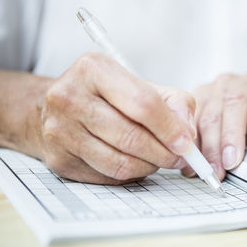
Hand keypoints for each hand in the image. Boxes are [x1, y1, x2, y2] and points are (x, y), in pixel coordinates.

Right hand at [34, 53, 194, 183]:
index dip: (170, 128)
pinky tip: (135, 162)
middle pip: (131, 137)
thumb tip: (187, 132)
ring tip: (158, 159)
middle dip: (164, 153)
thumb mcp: (141, 84)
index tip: (186, 143)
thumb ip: (173, 101)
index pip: (143, 103)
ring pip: (120, 163)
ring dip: (149, 166)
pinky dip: (130, 174)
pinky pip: (107, 176)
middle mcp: (70, 98)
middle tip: (180, 157)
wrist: (61, 106)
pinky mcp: (59, 159)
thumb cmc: (106, 95)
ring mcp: (60, 131)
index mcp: (94, 69)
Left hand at [182, 73, 246, 178]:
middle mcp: (224, 84)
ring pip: (235, 105)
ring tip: (232, 162)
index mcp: (207, 94)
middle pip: (212, 113)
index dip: (192, 147)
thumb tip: (192, 171)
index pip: (192, 120)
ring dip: (232, 136)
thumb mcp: (228, 138)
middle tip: (214, 171)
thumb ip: (210, 148)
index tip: (193, 171)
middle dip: (211, 146)